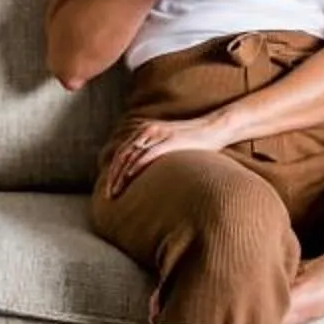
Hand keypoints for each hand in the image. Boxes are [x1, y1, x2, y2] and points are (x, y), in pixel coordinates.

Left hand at [102, 112, 228, 196]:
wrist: (215, 127)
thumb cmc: (195, 141)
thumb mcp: (170, 145)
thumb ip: (157, 155)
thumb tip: (148, 175)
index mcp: (146, 131)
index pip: (122, 152)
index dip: (113, 171)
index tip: (109, 189)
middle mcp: (148, 130)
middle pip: (122, 155)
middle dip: (113, 176)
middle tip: (108, 195)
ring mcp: (158, 134)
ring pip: (132, 156)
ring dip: (120, 176)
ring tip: (115, 193)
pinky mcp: (169, 140)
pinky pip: (148, 155)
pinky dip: (136, 167)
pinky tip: (129, 179)